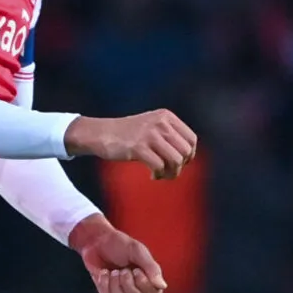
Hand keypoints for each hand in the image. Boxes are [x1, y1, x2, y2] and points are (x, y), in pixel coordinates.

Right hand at [64, 109, 196, 178]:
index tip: (179, 164)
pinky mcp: (138, 147)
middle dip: (180, 166)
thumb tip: (189, 156)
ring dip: (171, 173)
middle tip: (168, 171)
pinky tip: (151, 176)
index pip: (191, 139)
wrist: (101, 133)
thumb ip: (170, 134)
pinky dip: (158, 175)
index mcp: (166, 116)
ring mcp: (149, 134)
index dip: (189, 156)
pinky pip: (159, 167)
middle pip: (185, 151)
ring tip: (160, 175)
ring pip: (175, 160)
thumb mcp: (152, 125)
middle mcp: (160, 123)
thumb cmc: (127, 134)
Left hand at [69, 215, 166, 292]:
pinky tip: (104, 273)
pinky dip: (104, 285)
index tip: (137, 270)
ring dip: (116, 286)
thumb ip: (151, 268)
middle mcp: (137, 289)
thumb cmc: (120, 244)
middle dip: (128, 284)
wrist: (97, 241)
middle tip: (124, 270)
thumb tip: (162, 286)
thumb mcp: (138, 251)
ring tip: (114, 272)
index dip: (145, 285)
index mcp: (149, 278)